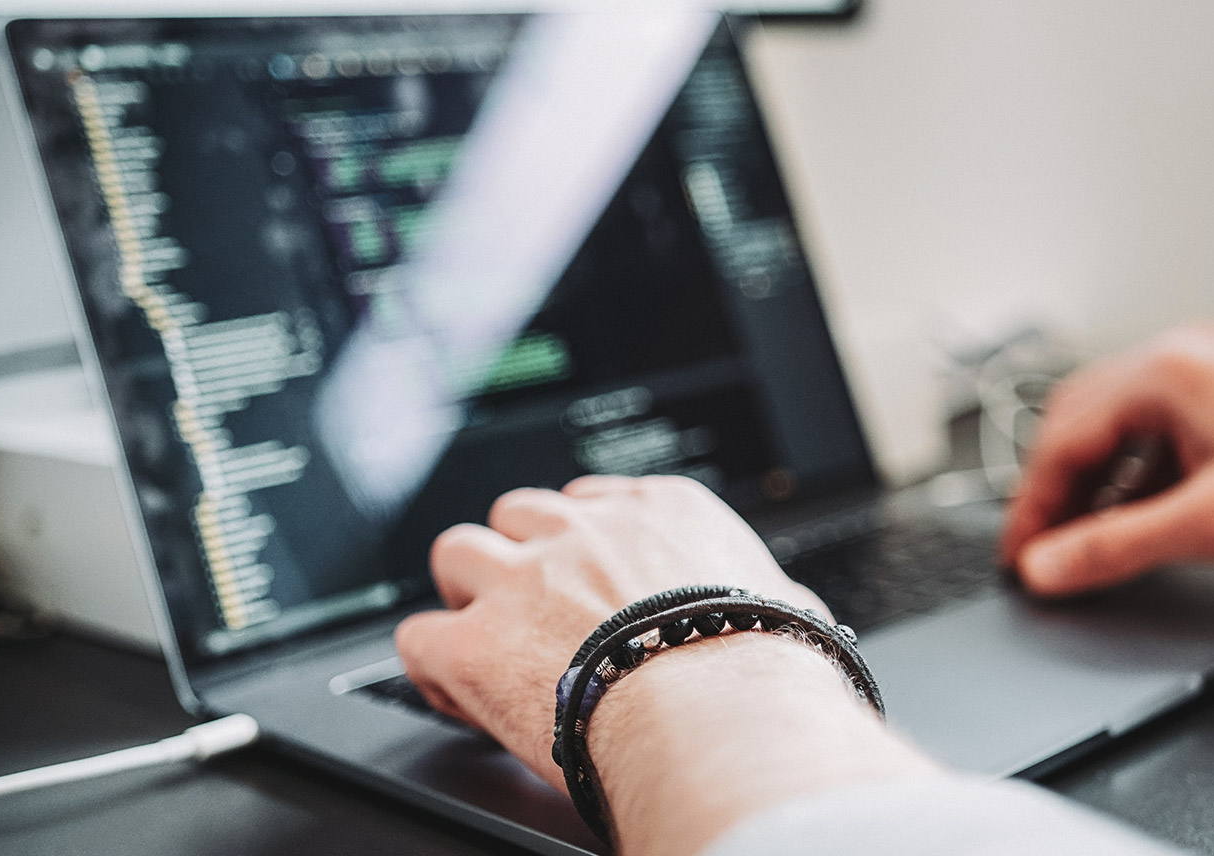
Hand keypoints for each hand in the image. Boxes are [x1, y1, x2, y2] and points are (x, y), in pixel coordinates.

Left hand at [394, 474, 827, 791]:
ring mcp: (523, 579)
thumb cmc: (766, 669)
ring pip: (456, 552)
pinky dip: (434, 667)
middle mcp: (583, 530)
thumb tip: (793, 613)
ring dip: (467, 595)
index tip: (586, 582)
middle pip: (520, 513)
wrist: (722, 713)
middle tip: (533, 609)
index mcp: (660, 512)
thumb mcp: (786, 604)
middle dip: (520, 557)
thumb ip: (767, 593)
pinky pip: (419, 637)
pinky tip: (459, 693)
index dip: (581, 547)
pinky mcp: (477, 642)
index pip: (594, 501)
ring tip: (487, 638)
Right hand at [1001, 322, 1213, 595]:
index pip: (1062, 442)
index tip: (1018, 554)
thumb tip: (1049, 565)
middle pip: (1080, 424)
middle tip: (1040, 547)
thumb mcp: (1211, 523)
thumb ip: (1115, 547)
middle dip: (1054, 490)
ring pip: (1119, 426)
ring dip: (1096, 483)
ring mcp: (1208, 369)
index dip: (1031, 508)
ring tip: (1086, 539)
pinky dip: (1137, 473)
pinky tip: (1143, 514)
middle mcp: (1179, 357)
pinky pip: (1159, 429)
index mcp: (1162, 372)